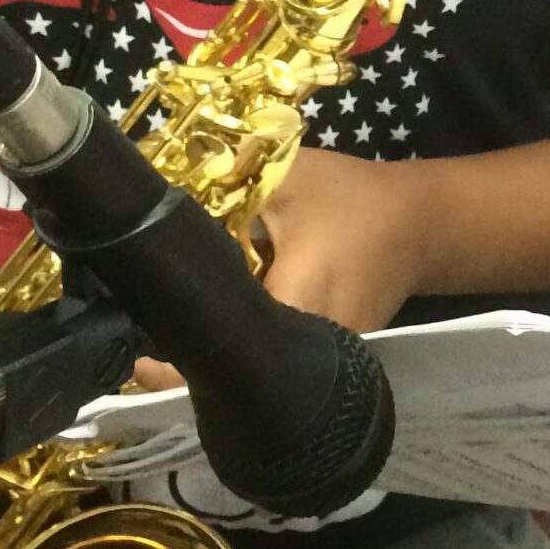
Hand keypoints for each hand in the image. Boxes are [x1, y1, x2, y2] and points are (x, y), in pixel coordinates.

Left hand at [129, 149, 424, 390]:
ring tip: (165, 327)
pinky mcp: (323, 358)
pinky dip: (240, 343)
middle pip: (226, 373)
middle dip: (179, 358)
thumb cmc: (352, 199)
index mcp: (293, 308)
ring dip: (208, 351)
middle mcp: (308, 351)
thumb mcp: (288, 175)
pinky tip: (218, 318)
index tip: (130, 358)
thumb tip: (151, 188)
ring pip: (246, 369)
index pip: (219, 355)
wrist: (419, 225)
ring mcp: (319, 361)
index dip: (166, 368)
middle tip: (134, 333)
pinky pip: (268, 359)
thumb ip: (224, 179)